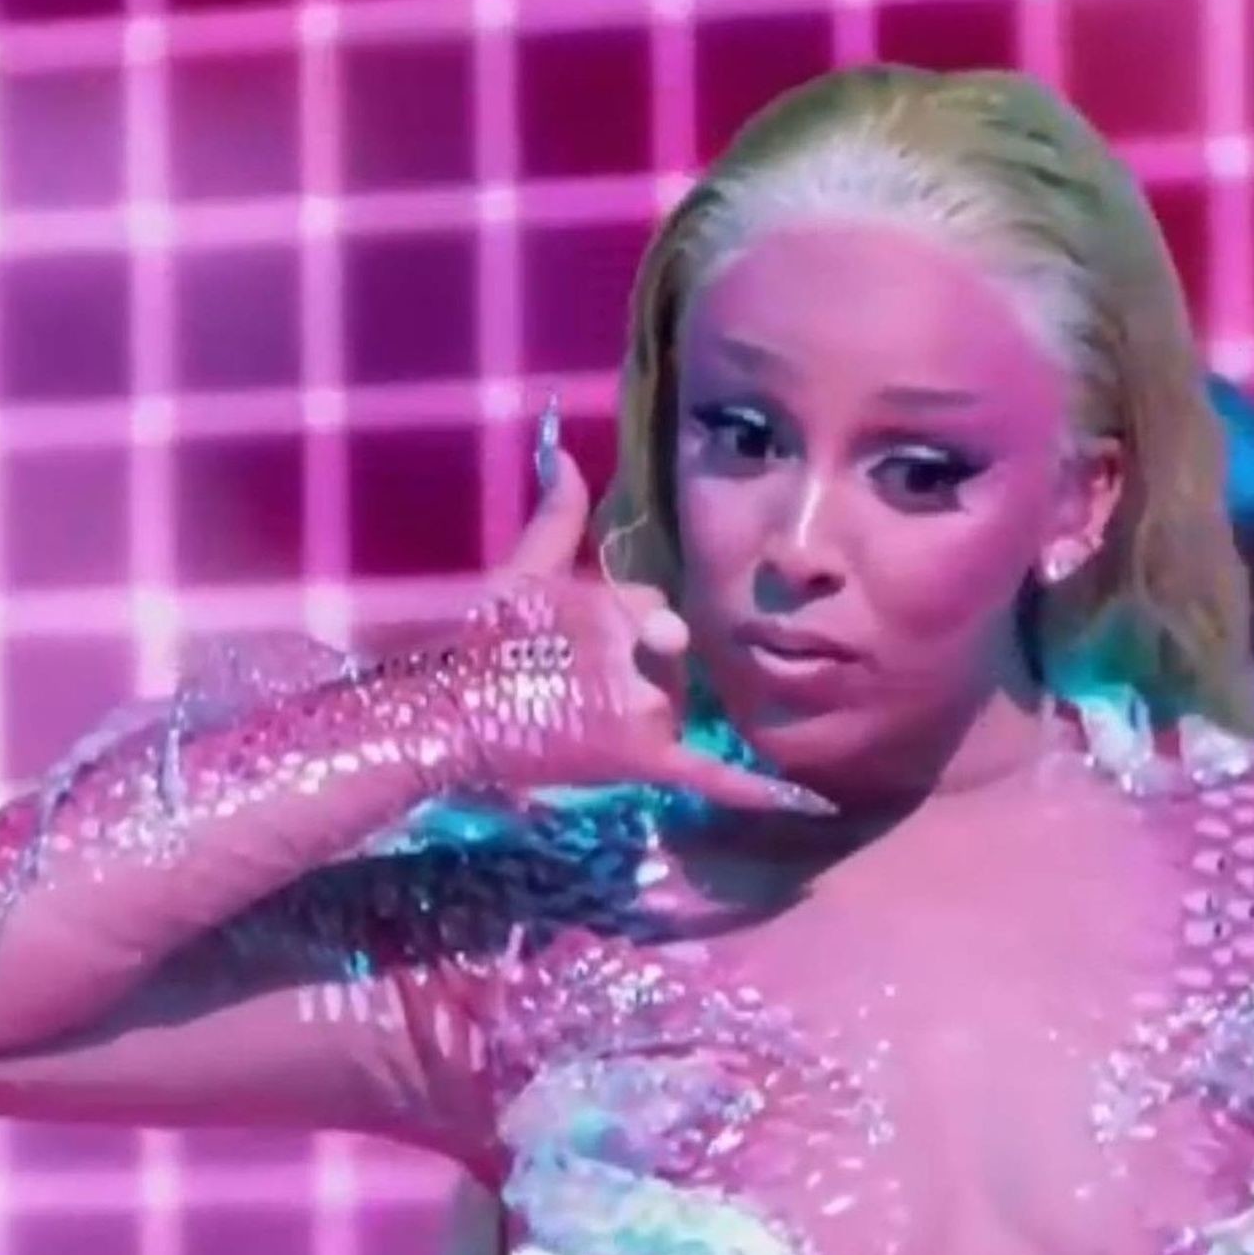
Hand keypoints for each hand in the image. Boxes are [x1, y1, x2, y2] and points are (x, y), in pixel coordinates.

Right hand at [480, 412, 833, 817]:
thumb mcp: (520, 573)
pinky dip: (754, 788)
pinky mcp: (641, 757)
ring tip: (583, 725)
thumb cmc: (481, 644)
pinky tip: (805, 800)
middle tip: (577, 691)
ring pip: (672, 707)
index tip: (583, 645)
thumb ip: (557, 518)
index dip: (627, 629)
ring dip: (645, 714)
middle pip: (667, 661)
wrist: (449, 718)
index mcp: (616, 602)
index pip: (652, 611)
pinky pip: (710, 773)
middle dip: (637, 672)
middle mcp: (638, 651)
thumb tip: (565, 454)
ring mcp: (642, 706)